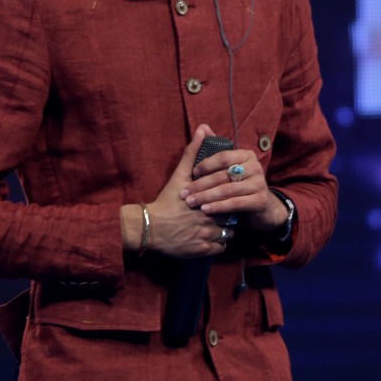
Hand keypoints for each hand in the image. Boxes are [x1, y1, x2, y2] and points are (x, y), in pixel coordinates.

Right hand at [127, 125, 236, 257]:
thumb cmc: (166, 200)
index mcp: (208, 199)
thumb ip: (192, 153)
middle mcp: (209, 218)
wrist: (148, 227)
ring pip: (228, 233)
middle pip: (232, 216)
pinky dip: (218, 243)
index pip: (232, 198)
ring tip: (216, 225)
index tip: (226, 198)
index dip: (230, 198)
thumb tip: (203, 129)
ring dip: (224, 230)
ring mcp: (206, 236)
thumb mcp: (179, 175)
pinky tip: (210, 237)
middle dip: (229, 214)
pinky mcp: (201, 251)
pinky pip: (220, 247)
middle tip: (221, 212)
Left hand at [182, 138, 284, 234]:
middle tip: (185, 193)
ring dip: (207, 197)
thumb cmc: (237, 184)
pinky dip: (218, 207)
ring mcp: (259, 184)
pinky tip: (206, 210)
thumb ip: (213, 148)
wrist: (261, 207)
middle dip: (201, 185)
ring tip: (192, 202)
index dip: (206, 164)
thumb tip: (202, 127)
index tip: (192, 173)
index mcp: (246, 155)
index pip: (224, 157)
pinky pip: (235, 203)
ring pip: (228, 190)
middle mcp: (255, 167)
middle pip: (223, 175)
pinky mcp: (260, 200)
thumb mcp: (226, 167)